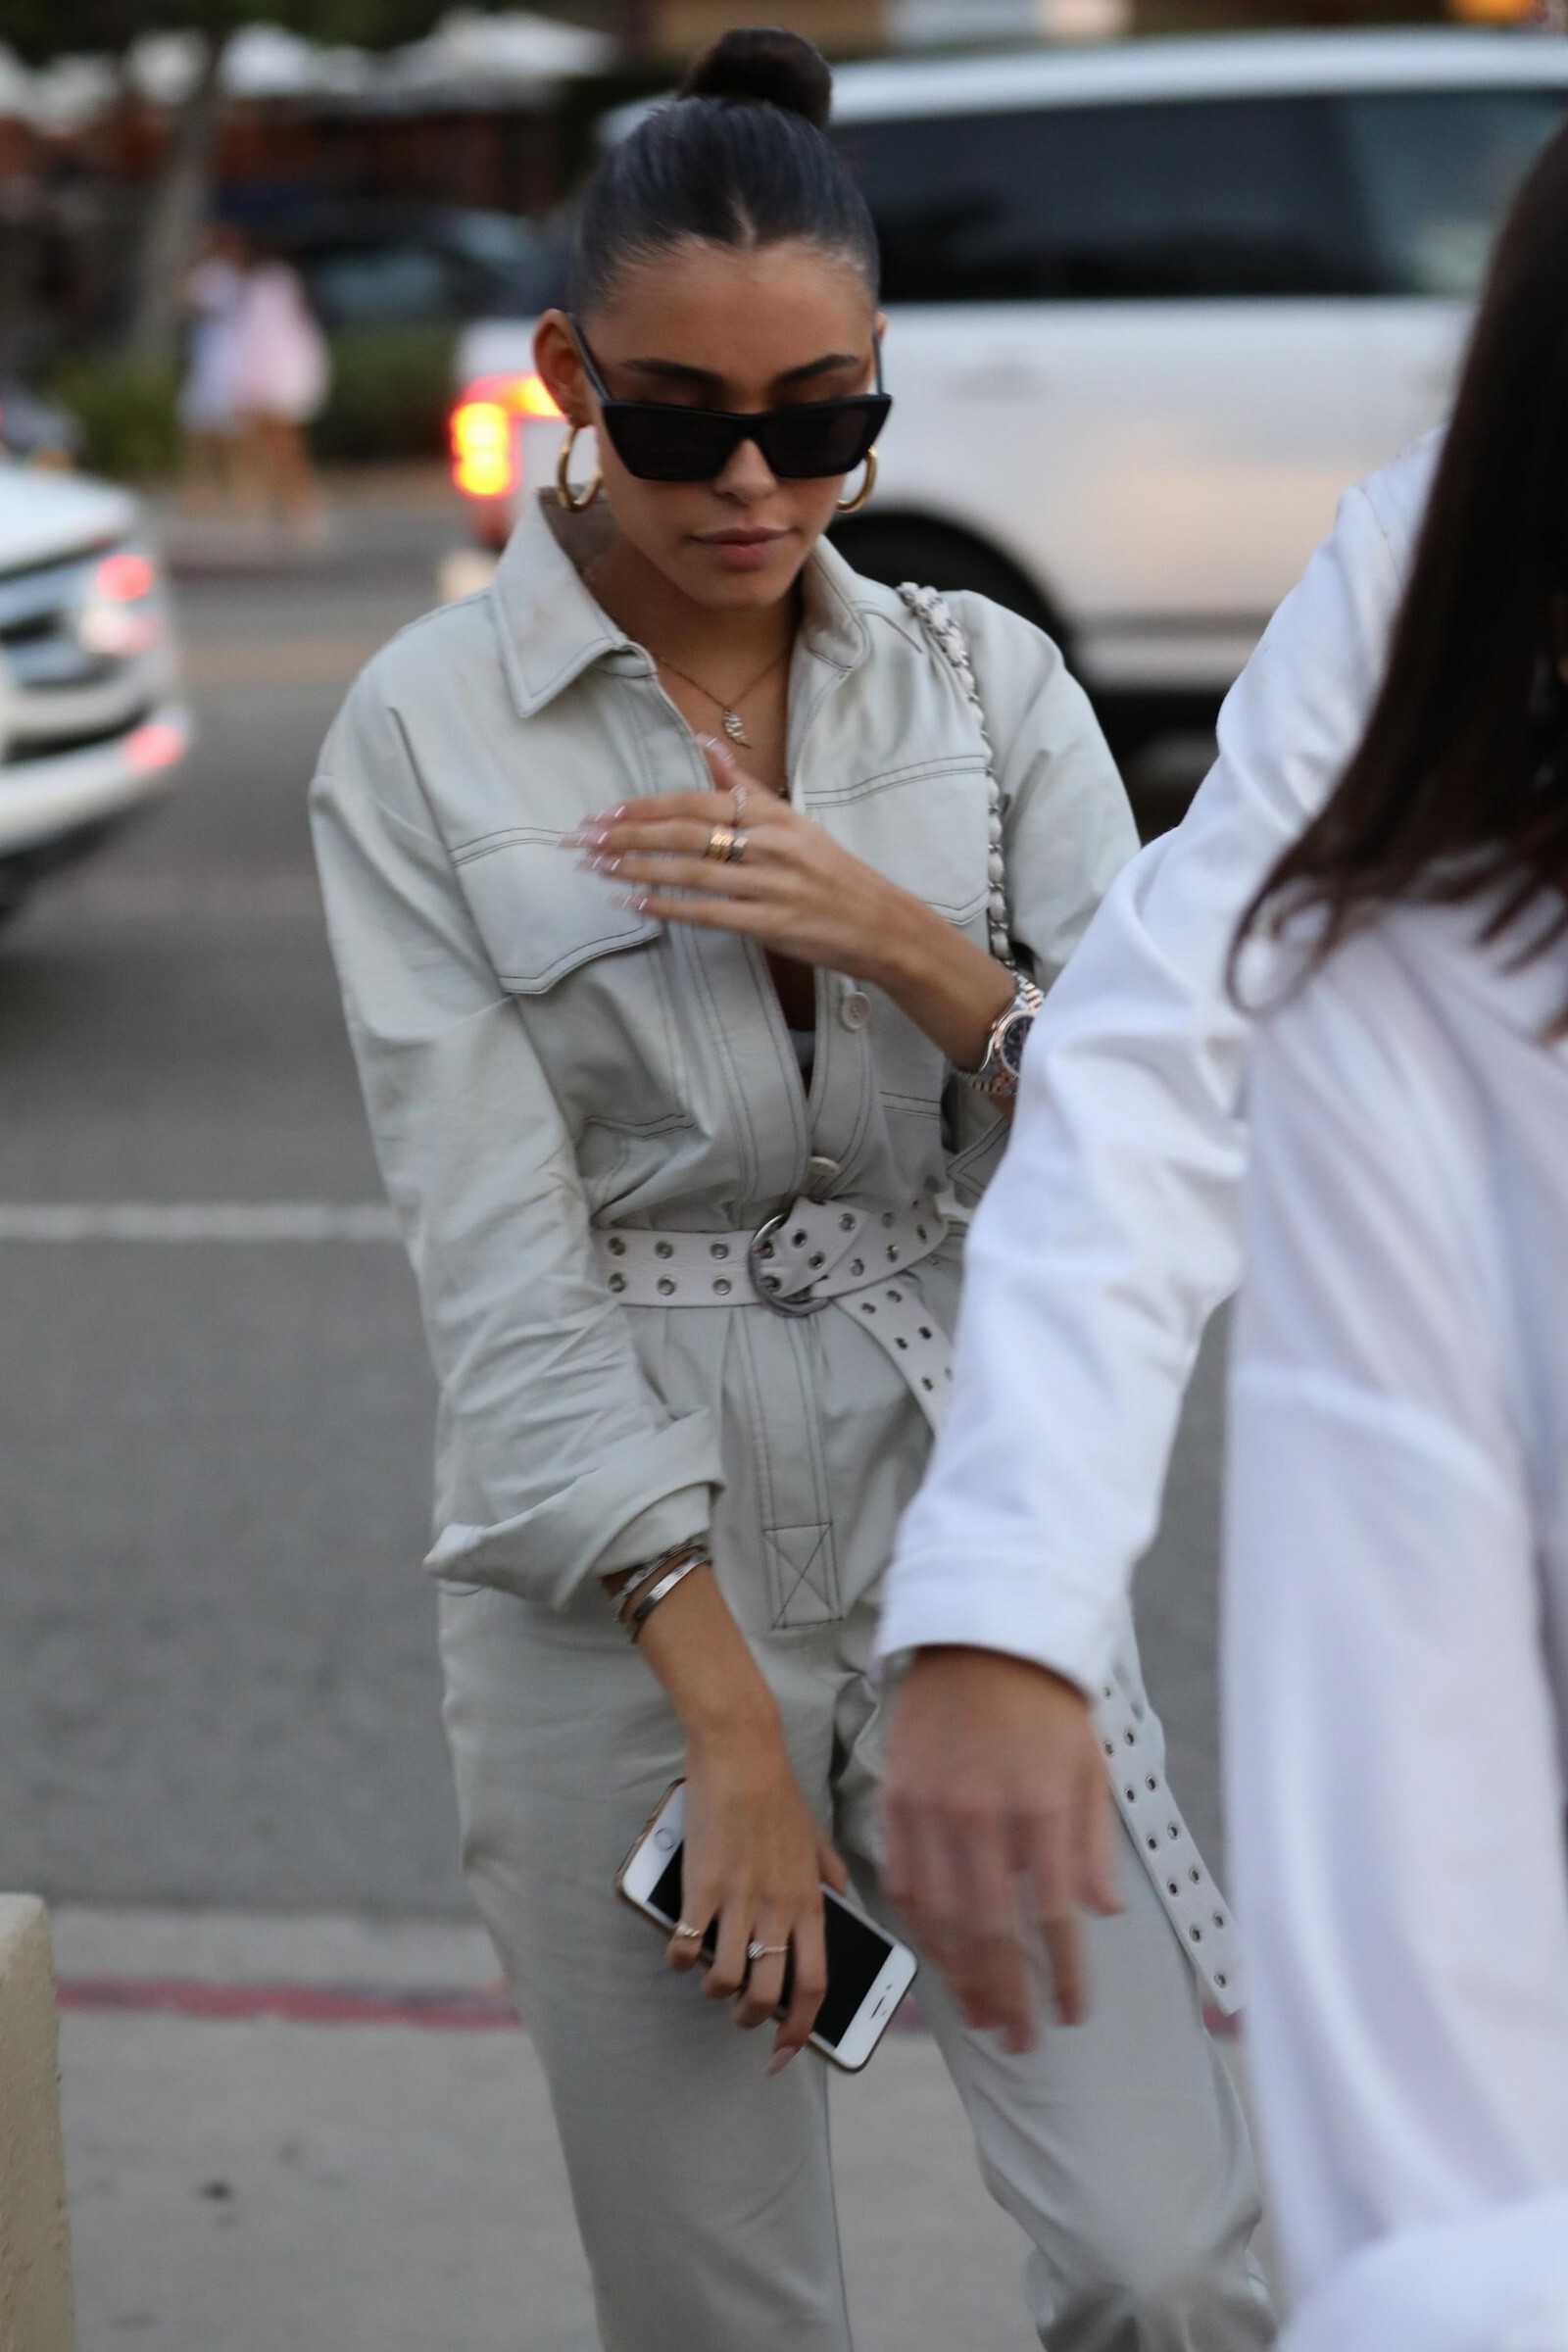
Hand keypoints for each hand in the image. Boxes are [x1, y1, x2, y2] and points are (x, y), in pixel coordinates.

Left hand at [565, 740, 1016, 1067]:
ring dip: (638, 868)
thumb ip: (744, 785)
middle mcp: (770, 843)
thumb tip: (703, 741)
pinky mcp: (771, 923)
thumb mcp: (793, 820)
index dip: (646, 806)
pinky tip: (637, 904)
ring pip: (691, 870)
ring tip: (598, 869)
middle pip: (685, 832)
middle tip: (583, 840)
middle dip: (628, 835)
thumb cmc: (830, 872)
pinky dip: (670, 906)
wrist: (880, 924)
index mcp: (773, 814)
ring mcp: (771, 884)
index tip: (605, 812)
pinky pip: (710, 912)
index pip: (697, 801)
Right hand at [674, 1714, 850, 2069]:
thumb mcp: (816, 1837)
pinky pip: (687, 1945)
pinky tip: (679, 1949)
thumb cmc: (778, 1791)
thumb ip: (829, 1873)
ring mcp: (739, 1899)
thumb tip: (842, 1900)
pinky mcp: (702, 1885)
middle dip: (750, 2020)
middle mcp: (778, 1909)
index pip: (815, 1985)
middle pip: (767, 1993)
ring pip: (724, 1979)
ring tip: (709, 1979)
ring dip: (714, 1991)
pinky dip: (680, 1958)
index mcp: (810, 1903)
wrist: (742, 1752)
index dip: (802, 2031)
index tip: (786, 2053)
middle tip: (740, 2015)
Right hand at [882, 1648, 1119, 2050]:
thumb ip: (1092, 1843)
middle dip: (1008, 1994)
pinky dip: (921, 1926)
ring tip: (979, 2014)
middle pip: (992, 1931)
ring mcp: (933, 1809)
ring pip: (943, 1917)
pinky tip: (937, 1955)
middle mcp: (983, 1816)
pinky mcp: (898, 1799)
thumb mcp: (1089, 1762)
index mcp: (1040, 1808)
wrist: (978, 1629)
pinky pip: (905, 1880)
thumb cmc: (1042, 1693)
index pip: (1054, 1917)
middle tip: (1020, 2037)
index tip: (1069, 2013)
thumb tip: (1102, 1912)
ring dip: (963, 1976)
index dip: (1062, 1975)